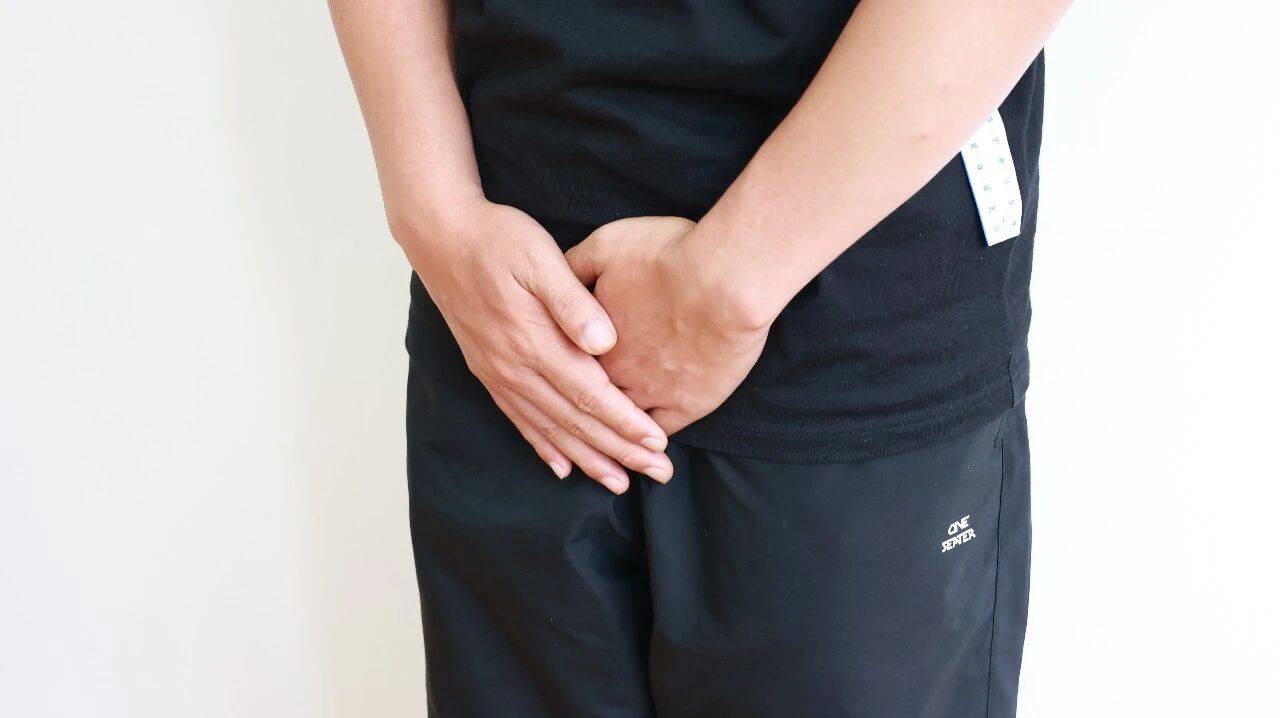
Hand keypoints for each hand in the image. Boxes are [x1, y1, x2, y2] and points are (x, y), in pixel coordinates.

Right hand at [400, 199, 673, 493]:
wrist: (440, 235)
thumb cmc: (497, 240)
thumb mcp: (540, 258)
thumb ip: (572, 302)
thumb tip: (605, 342)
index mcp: (533, 342)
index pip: (590, 394)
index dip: (626, 422)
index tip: (658, 442)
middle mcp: (515, 368)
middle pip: (575, 421)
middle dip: (619, 452)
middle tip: (658, 473)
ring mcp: (499, 373)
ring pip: (549, 429)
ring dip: (586, 459)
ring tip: (619, 482)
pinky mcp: (488, 370)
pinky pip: (519, 420)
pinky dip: (543, 446)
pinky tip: (561, 466)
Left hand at [565, 216, 770, 434]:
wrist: (726, 279)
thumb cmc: (668, 256)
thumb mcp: (607, 245)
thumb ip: (576, 266)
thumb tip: (559, 281)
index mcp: (587, 341)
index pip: (563, 366)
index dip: (559, 372)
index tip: (554, 378)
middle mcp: (613, 373)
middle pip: (588, 402)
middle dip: (579, 414)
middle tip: (571, 421)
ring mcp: (650, 393)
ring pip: (621, 425)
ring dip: (613, 436)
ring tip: (606, 449)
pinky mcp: (687, 404)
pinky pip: (660, 433)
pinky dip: (650, 442)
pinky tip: (647, 444)